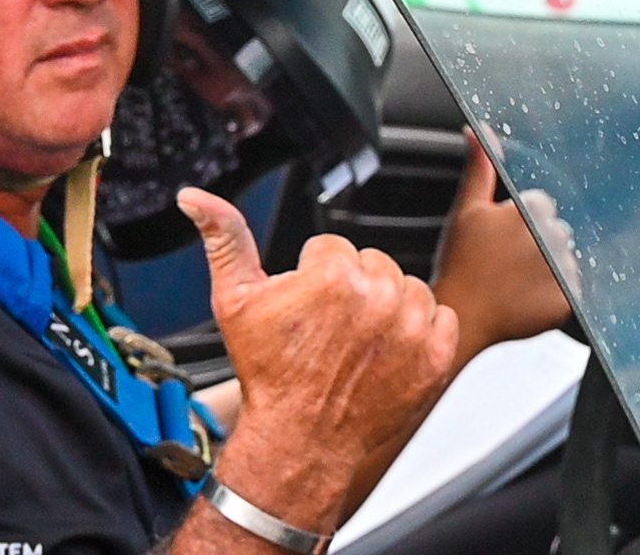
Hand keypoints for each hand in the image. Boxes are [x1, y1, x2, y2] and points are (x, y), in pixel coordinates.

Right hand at [177, 187, 457, 531]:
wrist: (299, 440)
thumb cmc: (268, 375)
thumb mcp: (234, 301)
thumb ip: (224, 239)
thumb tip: (196, 199)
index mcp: (333, 276)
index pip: (333, 248)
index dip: (314, 275)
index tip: (307, 308)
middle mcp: (378, 298)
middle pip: (373, 263)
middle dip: (353, 288)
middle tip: (330, 327)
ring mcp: (411, 329)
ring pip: (408, 287)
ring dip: (389, 306)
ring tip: (358, 339)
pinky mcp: (435, 357)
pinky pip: (442, 317)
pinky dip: (423, 331)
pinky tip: (389, 350)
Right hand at [430, 129, 574, 354]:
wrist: (461, 316)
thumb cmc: (460, 264)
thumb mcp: (466, 210)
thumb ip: (479, 167)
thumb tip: (476, 130)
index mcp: (529, 210)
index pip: (541, 204)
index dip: (518, 221)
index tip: (501, 239)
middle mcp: (551, 237)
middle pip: (556, 230)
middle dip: (537, 242)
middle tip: (506, 262)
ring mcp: (562, 270)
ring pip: (566, 258)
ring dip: (549, 267)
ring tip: (516, 281)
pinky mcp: (570, 299)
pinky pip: (572, 288)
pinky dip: (555, 293)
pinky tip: (529, 297)